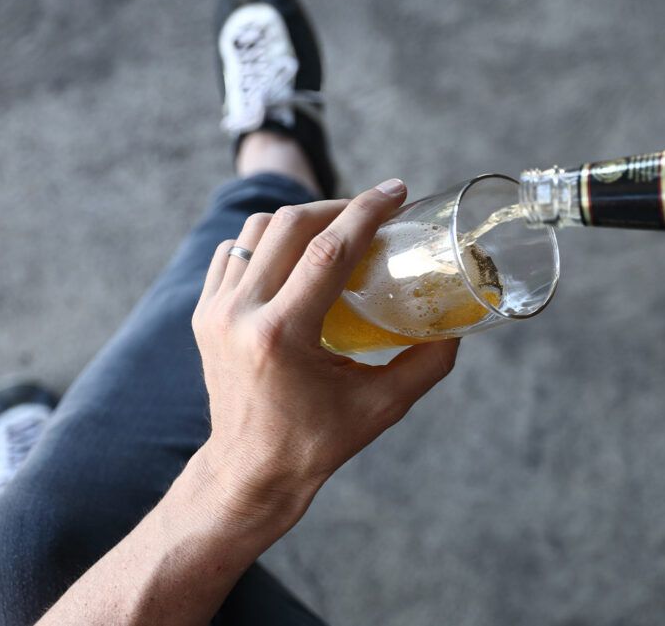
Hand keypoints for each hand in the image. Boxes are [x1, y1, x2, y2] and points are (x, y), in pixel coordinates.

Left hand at [191, 179, 459, 514]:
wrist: (249, 473)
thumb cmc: (318, 443)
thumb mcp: (382, 407)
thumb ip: (427, 364)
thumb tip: (460, 326)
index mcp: (281, 335)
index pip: (328, 250)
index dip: (367, 211)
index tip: (397, 192)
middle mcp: (240, 315)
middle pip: (290, 225)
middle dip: (339, 206)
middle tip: (375, 208)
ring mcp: (214, 312)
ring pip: (257, 231)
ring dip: (302, 218)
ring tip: (340, 227)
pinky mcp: (204, 314)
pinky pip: (233, 252)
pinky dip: (268, 240)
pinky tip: (298, 251)